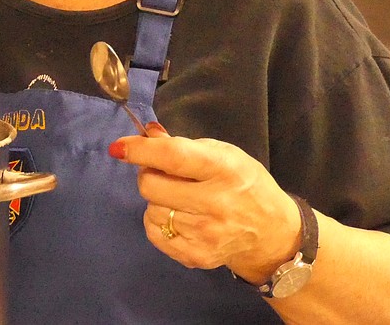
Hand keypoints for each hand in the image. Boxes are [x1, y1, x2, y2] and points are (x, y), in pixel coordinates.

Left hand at [110, 123, 302, 282]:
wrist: (271, 233)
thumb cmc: (244, 184)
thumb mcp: (223, 154)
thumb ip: (182, 144)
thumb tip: (147, 133)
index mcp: (224, 170)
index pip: (173, 157)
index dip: (140, 150)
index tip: (117, 148)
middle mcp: (215, 204)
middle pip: (151, 186)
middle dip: (148, 175)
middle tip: (163, 174)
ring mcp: (205, 235)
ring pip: (150, 209)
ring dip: (157, 200)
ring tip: (179, 198)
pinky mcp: (196, 256)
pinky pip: (153, 233)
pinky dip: (158, 221)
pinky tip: (178, 216)